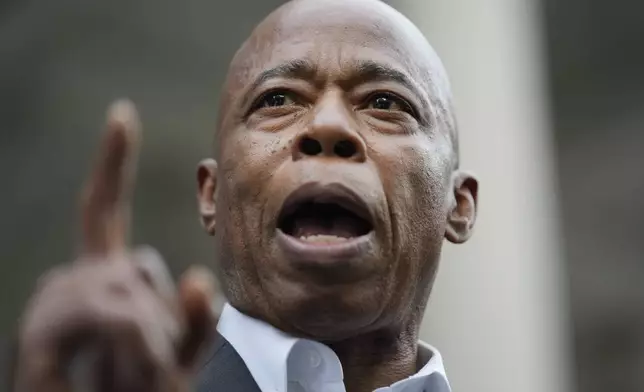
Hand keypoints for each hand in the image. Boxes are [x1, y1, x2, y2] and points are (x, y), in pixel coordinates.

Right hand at [14, 100, 215, 391]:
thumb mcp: (182, 354)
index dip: (114, 162)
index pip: (104, 208)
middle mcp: (72, 281)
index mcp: (105, 278)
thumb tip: (195, 277)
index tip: (122, 114)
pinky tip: (128, 370)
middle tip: (153, 370)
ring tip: (140, 378)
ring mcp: (51, 305)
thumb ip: (196, 320)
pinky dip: (134, 347)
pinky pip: (109, 317)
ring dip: (148, 343)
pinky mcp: (38, 338)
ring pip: (125, 293)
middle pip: (135, 266)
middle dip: (157, 321)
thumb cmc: (142, 390)